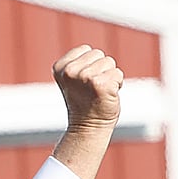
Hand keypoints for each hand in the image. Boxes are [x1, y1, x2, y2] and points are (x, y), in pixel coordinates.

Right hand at [50, 45, 123, 178]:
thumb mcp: (74, 79)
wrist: (88, 128)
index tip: (84, 83)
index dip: (90, 64)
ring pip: (110, 62)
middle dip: (101, 69)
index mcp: (60, 67)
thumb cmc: (84, 102)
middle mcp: (70, 71)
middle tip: (93, 89)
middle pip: (99, 54)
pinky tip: (107, 96)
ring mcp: (85, 77)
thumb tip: (96, 54)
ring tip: (99, 92)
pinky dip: (118, 84)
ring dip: (109, 76)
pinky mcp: (100, 84)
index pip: (86, 49)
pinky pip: (118, 74)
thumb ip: (80, 63)